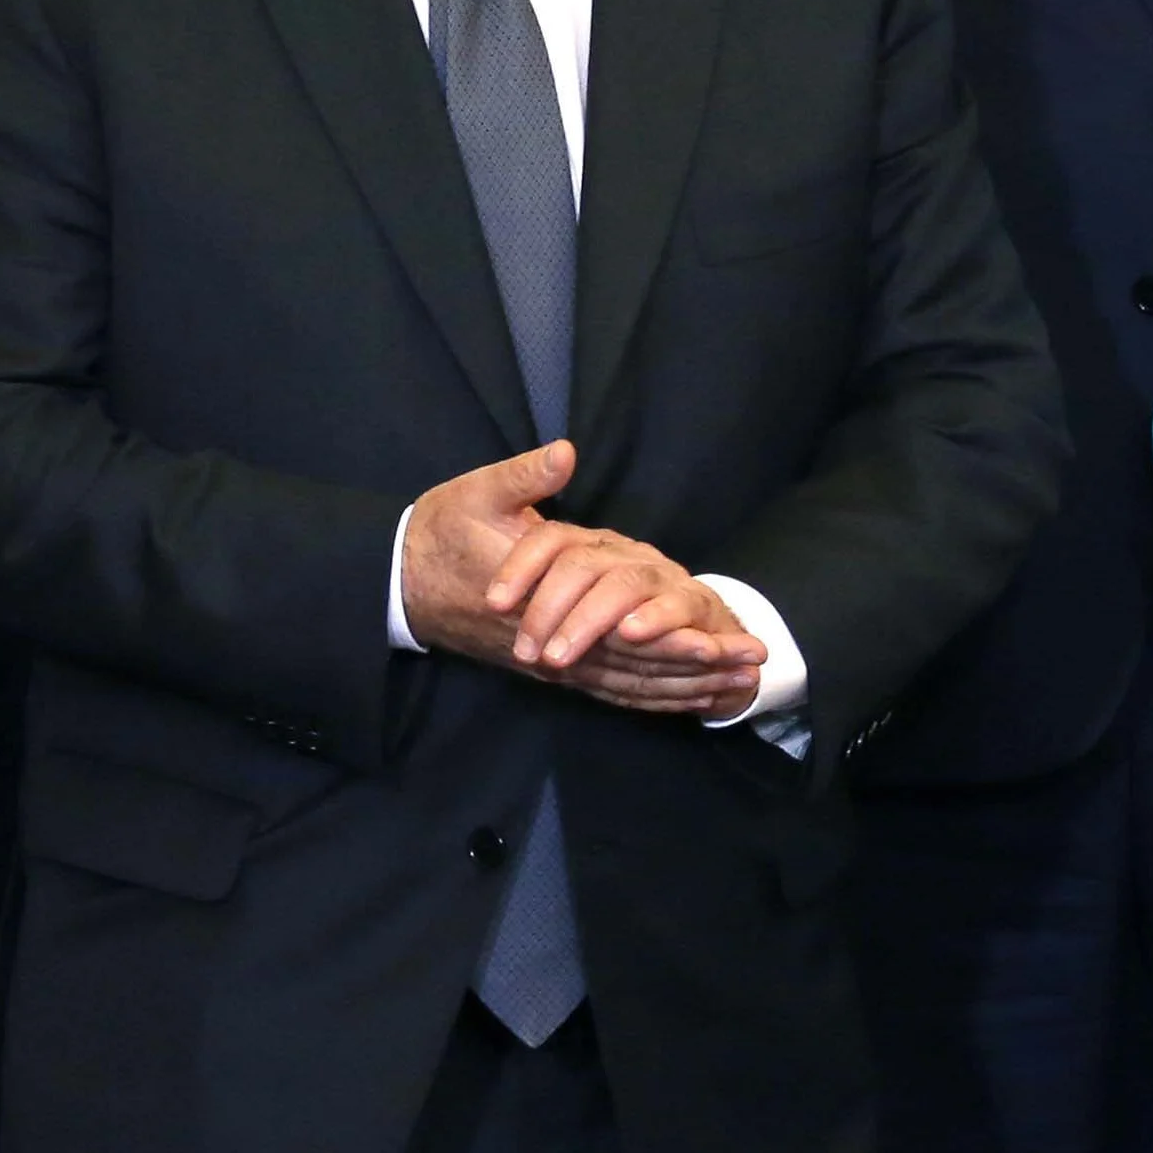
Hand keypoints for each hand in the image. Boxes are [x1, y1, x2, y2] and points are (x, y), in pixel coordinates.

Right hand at [398, 439, 767, 717]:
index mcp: (541, 602)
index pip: (618, 632)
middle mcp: (549, 645)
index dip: (671, 638)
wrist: (399, 581)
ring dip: (680, 689)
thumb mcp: (476, 493)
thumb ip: (524, 475)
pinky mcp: (546, 668)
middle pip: (634, 667)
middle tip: (752, 665)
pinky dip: (646, 698)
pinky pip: (604, 691)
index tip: (719, 637)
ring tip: (735, 687)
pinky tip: (682, 699)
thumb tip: (564, 453)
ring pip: (623, 685)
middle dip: (696, 668)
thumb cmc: (441, 533)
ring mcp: (549, 661)